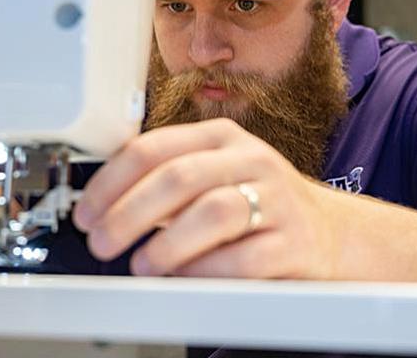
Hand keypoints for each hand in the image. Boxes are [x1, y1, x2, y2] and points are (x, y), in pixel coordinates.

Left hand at [73, 118, 338, 277]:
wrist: (329, 233)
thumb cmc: (258, 204)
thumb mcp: (215, 174)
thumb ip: (166, 179)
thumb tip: (101, 205)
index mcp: (221, 137)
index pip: (154, 147)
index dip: (111, 182)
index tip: (87, 212)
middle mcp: (250, 160)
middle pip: (179, 178)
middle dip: (128, 214)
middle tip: (102, 242)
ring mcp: (277, 199)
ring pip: (213, 212)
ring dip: (166, 244)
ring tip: (142, 265)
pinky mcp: (293, 242)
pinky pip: (242, 258)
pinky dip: (204, 271)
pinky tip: (184, 278)